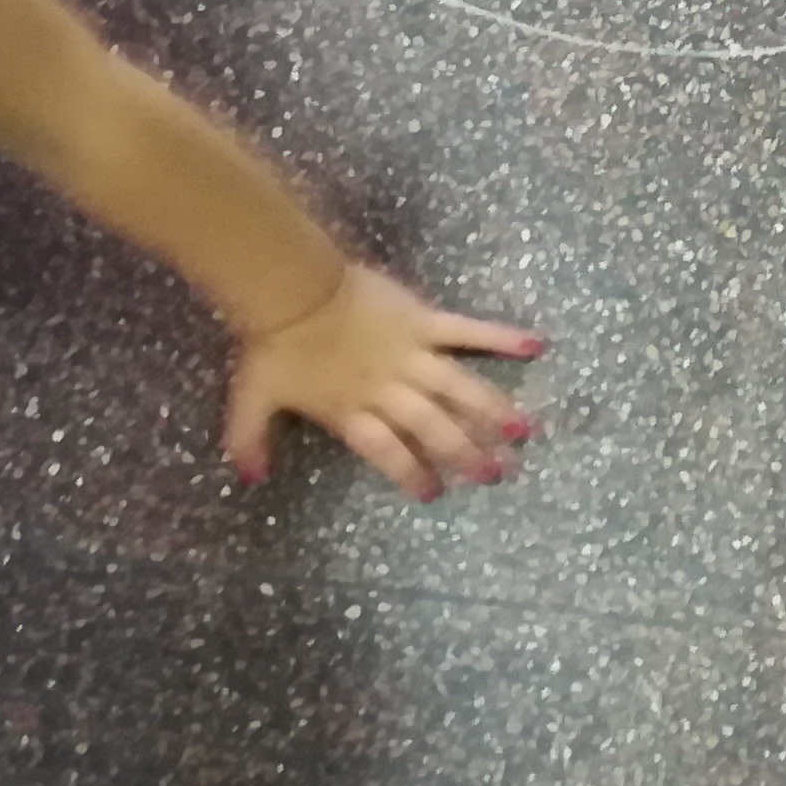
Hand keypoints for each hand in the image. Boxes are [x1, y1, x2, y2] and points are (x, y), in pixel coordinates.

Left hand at [223, 264, 544, 501]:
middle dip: (467, 453)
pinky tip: (536, 345)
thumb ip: (249, 440)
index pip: (389, 451)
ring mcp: (412, 355)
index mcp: (353, 412)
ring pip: (459, 389)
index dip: (412, 473)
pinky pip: (469, 331)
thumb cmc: (275, 345)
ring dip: (493, 410)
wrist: (293, 290)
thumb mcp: (251, 398)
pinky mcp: (425, 321)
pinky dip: (502, 339)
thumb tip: (250, 479)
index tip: (435, 494)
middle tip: (497, 475)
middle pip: (434, 428)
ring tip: (524, 431)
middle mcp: (390, 390)